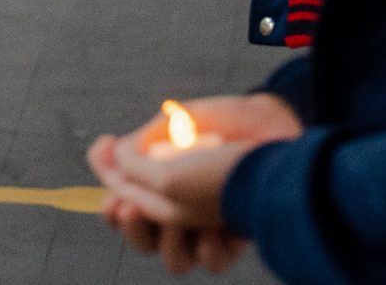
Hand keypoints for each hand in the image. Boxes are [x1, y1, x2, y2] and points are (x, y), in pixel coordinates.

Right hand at [89, 135, 250, 273]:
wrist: (274, 124)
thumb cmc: (227, 123)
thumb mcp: (175, 126)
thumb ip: (139, 148)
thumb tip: (111, 158)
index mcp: (160, 182)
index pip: (123, 208)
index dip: (112, 209)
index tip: (115, 198)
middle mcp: (181, 208)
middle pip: (142, 242)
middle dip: (132, 229)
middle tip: (134, 208)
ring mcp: (207, 224)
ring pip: (175, 262)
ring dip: (171, 240)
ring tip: (180, 218)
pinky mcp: (236, 236)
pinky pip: (213, 262)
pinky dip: (210, 247)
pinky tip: (215, 226)